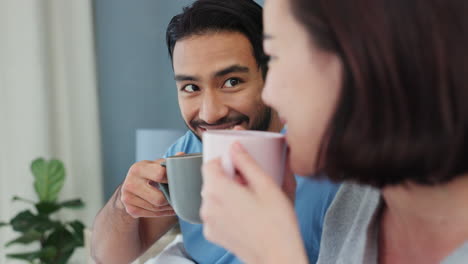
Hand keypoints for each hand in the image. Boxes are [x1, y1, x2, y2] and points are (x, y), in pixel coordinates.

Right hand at [119, 153, 184, 217]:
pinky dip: (164, 212)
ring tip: (175, 202)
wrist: (130, 186)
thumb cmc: (148, 173)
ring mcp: (128, 198)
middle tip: (178, 195)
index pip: (160, 175)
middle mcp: (130, 183)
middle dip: (170, 198)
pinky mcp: (130, 210)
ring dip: (169, 207)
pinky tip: (168, 207)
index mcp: (138, 169)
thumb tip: (182, 155)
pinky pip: (153, 214)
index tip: (177, 180)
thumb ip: (169, 161)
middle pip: (159, 198)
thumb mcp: (155, 165)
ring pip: (157, 208)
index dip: (171, 179)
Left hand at [200, 143, 306, 263]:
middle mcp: (207, 206)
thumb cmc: (277, 223)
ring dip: (226, 193)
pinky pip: (215, 213)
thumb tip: (235, 146)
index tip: (238, 162)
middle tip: (249, 181)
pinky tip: (244, 214)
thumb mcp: (267, 185)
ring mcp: (208, 222)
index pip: (209, 164)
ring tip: (249, 199)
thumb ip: (247, 162)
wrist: (278, 257)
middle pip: (210, 180)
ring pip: (212, 197)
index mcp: (218, 190)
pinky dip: (225, 209)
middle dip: (227, 177)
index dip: (223, 159)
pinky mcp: (213, 234)